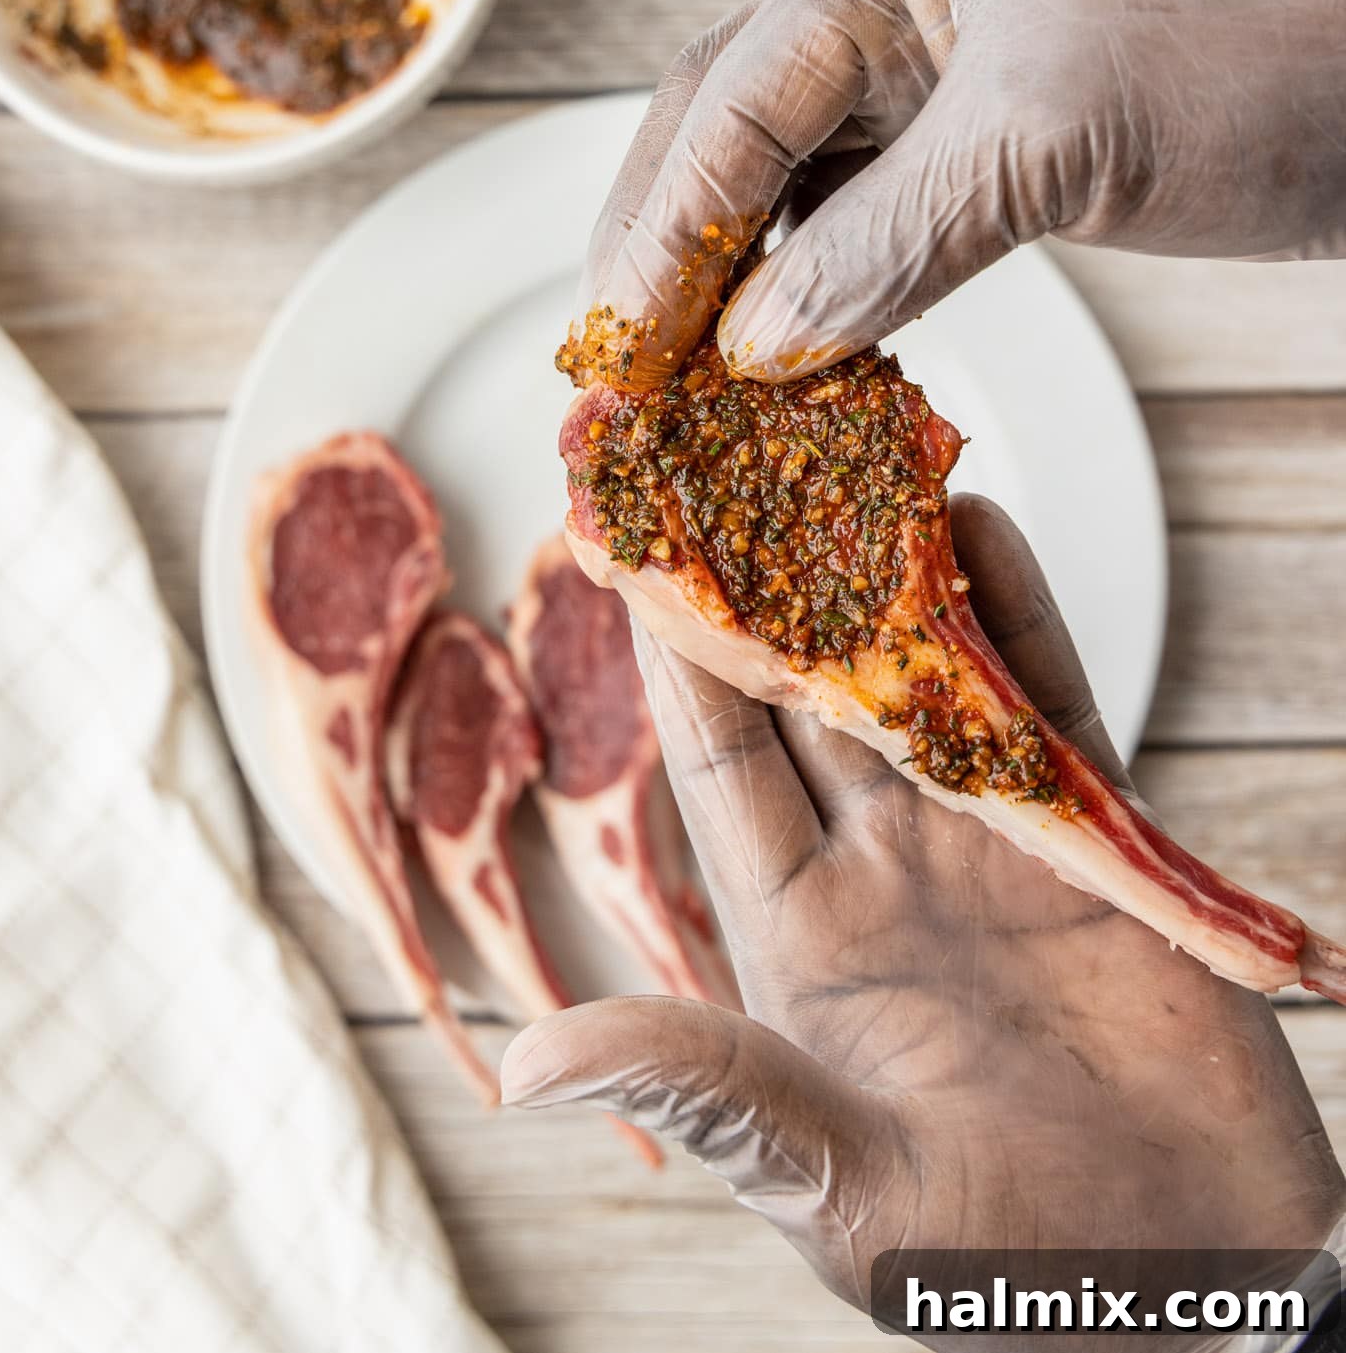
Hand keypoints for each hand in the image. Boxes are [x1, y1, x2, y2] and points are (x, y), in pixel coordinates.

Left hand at [502, 496, 1344, 1327]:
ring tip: (851, 448)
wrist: (1188, 1292)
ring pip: (922, 676)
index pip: (715, 754)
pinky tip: (980, 524)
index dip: (673, 642)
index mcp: (792, 933)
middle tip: (732, 443)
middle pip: (811, 688)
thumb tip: (524, 1070)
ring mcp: (982, 846)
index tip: (631, 528)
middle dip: (775, 570)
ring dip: (891, 568)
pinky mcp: (1090, 846)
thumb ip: (703, 1088)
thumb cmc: (992, 1269)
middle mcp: (876, 869)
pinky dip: (1015, 617)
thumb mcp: (825, 1183)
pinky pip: (1044, 706)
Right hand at [569, 0, 1345, 387]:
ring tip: (690, 384)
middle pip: (729, 132)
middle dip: (668, 250)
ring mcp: (940, 73)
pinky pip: (865, 223)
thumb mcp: (1048, 144)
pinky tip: (792, 361)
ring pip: (791, 186)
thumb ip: (881, 245)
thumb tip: (752, 348)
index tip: (621, 353)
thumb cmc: (1256, 54)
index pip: (732, 101)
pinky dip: (822, 294)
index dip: (665, 236)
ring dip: (738, 283)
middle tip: (621, 371)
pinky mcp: (986, 145)